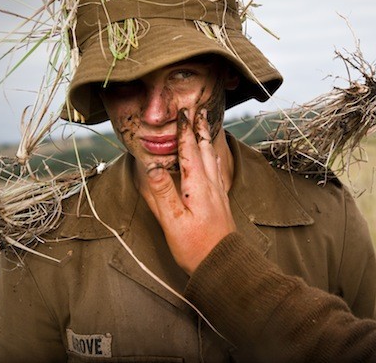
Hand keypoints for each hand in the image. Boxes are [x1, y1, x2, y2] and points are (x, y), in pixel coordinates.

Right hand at [141, 109, 235, 273]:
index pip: (190, 151)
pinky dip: (213, 156)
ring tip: (206, 127)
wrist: (223, 265)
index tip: (184, 112)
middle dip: (201, 129)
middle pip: (205, 150)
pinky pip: (216, 170)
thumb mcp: (173, 222)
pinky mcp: (220, 202)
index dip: (185, 131)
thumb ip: (162, 193)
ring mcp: (218, 192)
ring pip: (213, 158)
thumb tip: (152, 166)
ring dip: (208, 140)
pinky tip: (214, 159)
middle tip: (200, 110)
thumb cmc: (196, 247)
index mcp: (198, 186)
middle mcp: (211, 185)